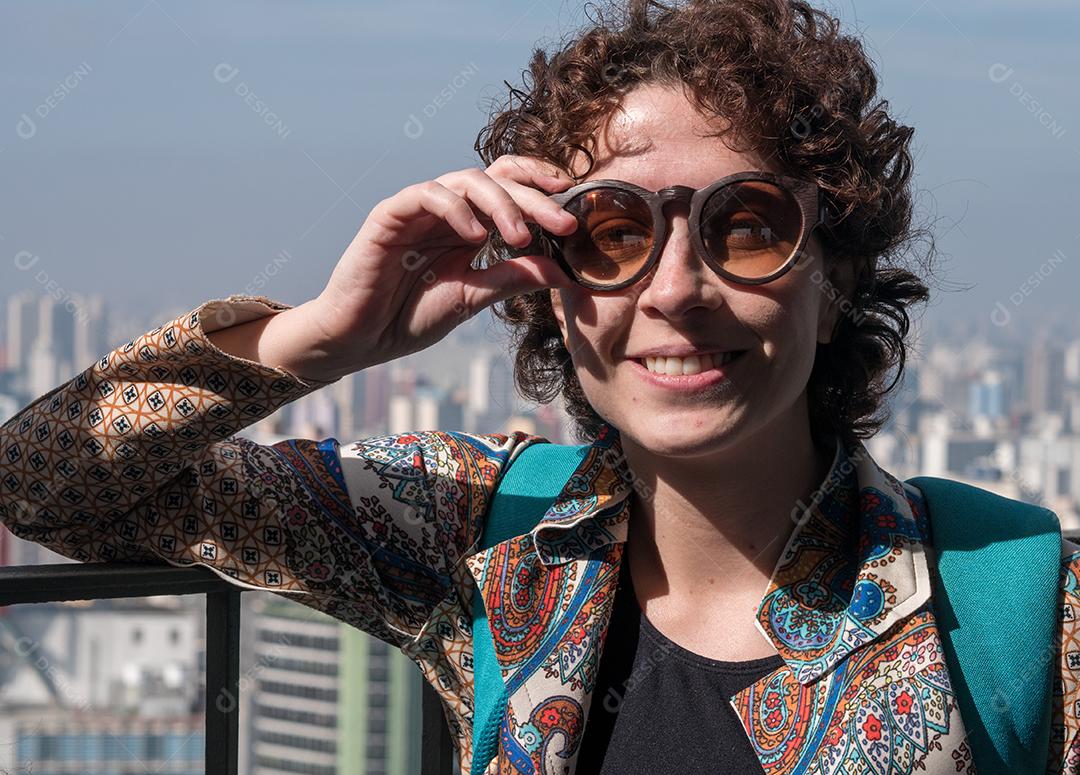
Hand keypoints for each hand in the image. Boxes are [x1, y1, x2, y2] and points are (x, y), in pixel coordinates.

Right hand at [300, 155, 577, 380]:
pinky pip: (426, 194)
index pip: (510, 187)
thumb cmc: (410, 317)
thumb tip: (566, 272)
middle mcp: (446, 210)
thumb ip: (513, 278)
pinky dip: (455, 209)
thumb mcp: (474, 298)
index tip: (575, 210)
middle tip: (563, 223)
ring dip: (500, 204)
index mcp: (468, 225)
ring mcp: (417, 209)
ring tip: (519, 236)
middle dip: (535, 198)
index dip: (542, 187)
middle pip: (497, 179)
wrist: (360, 339)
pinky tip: (475, 237)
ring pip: (466, 180)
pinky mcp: (389, 215)